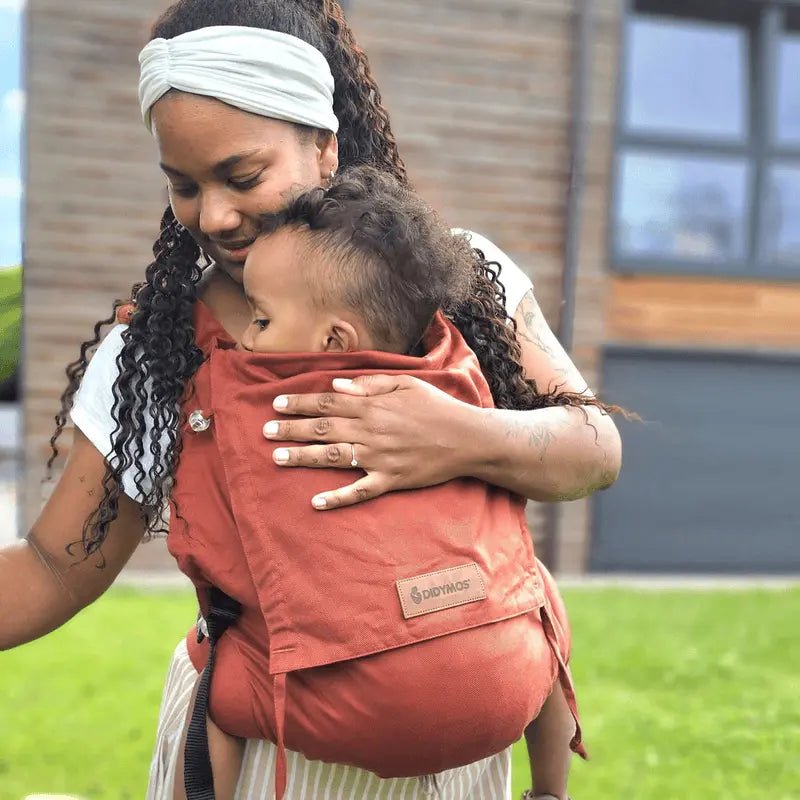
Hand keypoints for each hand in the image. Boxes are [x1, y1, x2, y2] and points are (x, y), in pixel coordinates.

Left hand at [262, 375, 476, 509]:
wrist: (467, 439)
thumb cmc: (438, 408)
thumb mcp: (407, 384)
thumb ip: (370, 384)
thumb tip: (337, 386)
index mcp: (373, 406)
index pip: (327, 403)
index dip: (300, 404)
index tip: (276, 404)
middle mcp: (370, 431)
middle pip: (323, 429)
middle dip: (291, 429)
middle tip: (265, 431)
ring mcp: (378, 458)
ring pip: (332, 457)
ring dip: (302, 457)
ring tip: (277, 457)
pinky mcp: (389, 480)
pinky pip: (359, 491)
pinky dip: (337, 498)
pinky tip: (315, 502)